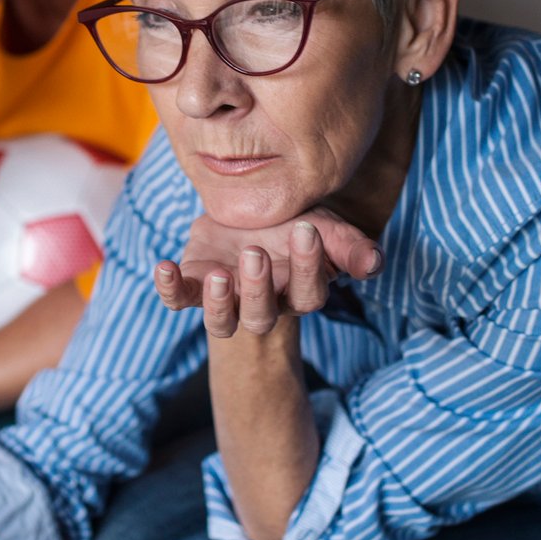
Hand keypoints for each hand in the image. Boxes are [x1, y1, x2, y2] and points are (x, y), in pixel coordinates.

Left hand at [164, 207, 380, 312]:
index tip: (306, 230)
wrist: (250, 217)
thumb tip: (375, 262)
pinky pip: (178, 300)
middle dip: (259, 288)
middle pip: (261, 315)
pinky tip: (164, 267)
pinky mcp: (195, 287)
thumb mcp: (327, 230)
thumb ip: (352, 247)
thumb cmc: (293, 228)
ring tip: (220, 275)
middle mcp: (262, 304)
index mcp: (298, 292)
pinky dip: (169, 288)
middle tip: (255, 253)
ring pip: (221, 322)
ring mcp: (226, 299)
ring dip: (219, 303)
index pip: (308, 292)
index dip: (307, 266)